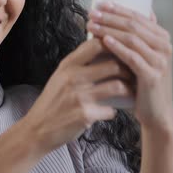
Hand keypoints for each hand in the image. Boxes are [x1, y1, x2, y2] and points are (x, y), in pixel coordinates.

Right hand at [21, 38, 133, 152]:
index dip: (114, 45)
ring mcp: (80, 96)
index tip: (123, 51)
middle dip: (128, 69)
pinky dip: (113, 111)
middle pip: (113, 64)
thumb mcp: (60, 76)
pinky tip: (110, 112)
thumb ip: (79, 63)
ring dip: (128, 90)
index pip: (96, 44)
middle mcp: (73, 77)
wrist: (37, 128)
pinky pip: (111, 110)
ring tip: (130, 92)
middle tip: (134, 74)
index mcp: (68, 65)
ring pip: (117, 86)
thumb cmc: (52, 101)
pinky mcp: (85, 114)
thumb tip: (102, 48)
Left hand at [86, 2, 172, 132]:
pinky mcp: (153, 76)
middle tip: (92, 14)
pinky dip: (117, 47)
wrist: (156, 112)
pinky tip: (104, 41)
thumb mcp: (143, 56)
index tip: (100, 4)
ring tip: (92, 26)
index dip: (118, 9)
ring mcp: (160, 61)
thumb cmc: (144, 83)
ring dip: (109, 30)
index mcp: (162, 38)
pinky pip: (132, 57)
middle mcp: (164, 46)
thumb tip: (141, 11)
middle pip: (133, 25)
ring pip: (132, 39)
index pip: (137, 17)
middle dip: (110, 17)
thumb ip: (140, 35)